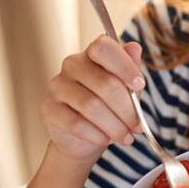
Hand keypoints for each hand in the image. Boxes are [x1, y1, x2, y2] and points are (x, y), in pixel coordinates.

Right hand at [41, 35, 145, 163]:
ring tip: (126, 137)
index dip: (124, 66)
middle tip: (138, 127)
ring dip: (115, 126)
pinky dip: (97, 135)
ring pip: (92, 106)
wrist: (84, 137)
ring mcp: (57, 85)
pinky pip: (76, 123)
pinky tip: (106, 140)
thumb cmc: (110, 106)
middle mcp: (72, 64)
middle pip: (105, 83)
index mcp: (93, 54)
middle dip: (127, 110)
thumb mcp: (126, 88)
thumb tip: (135, 47)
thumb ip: (131, 69)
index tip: (140, 85)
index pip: (104, 48)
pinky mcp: (49, 108)